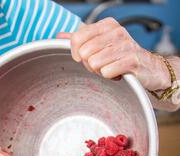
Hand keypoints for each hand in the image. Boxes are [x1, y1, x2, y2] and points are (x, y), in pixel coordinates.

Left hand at [57, 18, 171, 91]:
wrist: (150, 69)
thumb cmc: (123, 58)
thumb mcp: (101, 45)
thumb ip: (81, 40)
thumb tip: (60, 36)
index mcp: (107, 25)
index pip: (77, 38)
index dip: (76, 53)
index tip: (84, 59)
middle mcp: (117, 31)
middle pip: (84, 53)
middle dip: (90, 65)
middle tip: (103, 66)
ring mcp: (126, 45)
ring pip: (94, 64)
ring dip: (100, 72)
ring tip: (112, 69)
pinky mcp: (132, 60)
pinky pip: (107, 72)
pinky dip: (110, 77)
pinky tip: (119, 74)